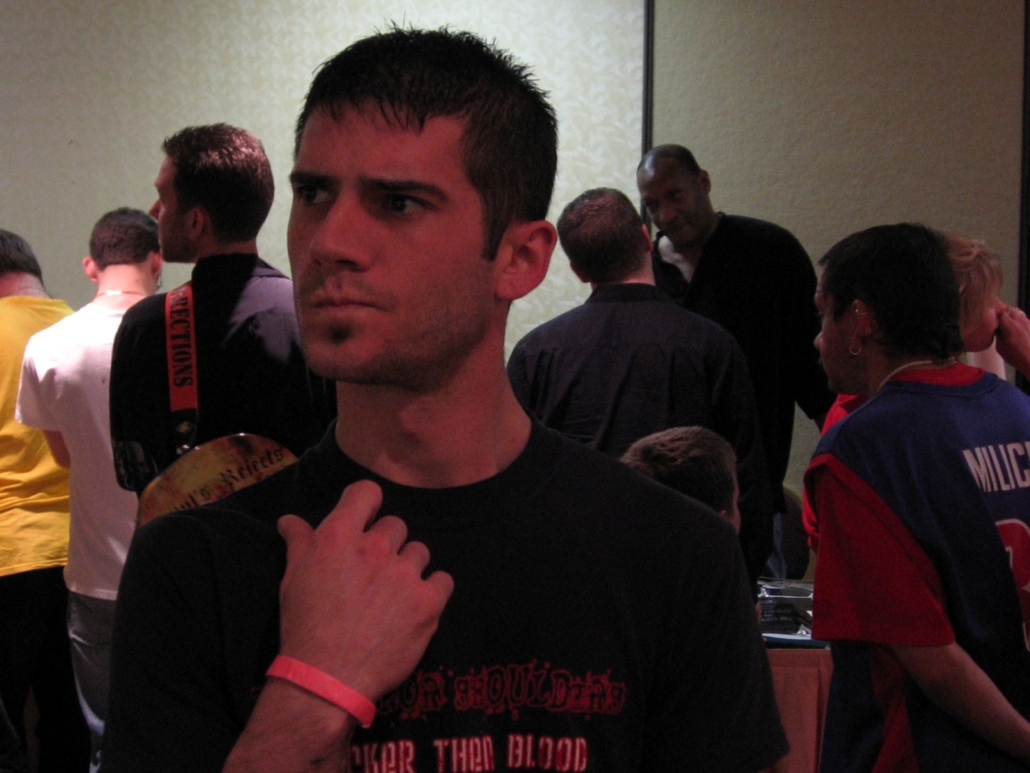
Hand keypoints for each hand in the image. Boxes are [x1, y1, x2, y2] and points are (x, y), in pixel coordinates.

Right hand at [276, 480, 453, 700]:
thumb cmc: (305, 627)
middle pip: (395, 526)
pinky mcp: (428, 601)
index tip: (364, 521)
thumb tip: (290, 520)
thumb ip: (299, 543)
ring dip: (408, 568)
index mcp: (339, 536)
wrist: (327, 679)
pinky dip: (432, 591)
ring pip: (419, 552)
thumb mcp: (293, 579)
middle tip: (372, 574)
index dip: (367, 504)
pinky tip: (415, 607)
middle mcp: (375, 547)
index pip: (366, 492)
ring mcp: (405, 573)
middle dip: (385, 545)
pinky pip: (443, 580)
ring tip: (392, 595)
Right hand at [995, 303, 1029, 379]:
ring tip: (1007, 322)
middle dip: (1004, 312)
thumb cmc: (1015, 356)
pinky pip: (1023, 318)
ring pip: (1018, 312)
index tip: (991, 314)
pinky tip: (1016, 328)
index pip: (1001, 311)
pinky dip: (1018, 320)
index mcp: (1009, 325)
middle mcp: (1019, 320)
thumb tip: (996, 327)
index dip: (995, 312)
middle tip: (998, 318)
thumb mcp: (1000, 347)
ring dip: (1012, 315)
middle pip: (1010, 309)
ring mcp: (1028, 322)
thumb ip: (998, 334)